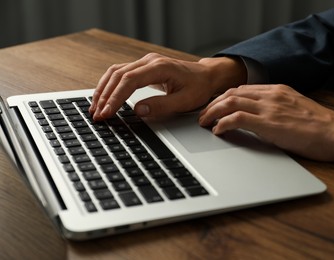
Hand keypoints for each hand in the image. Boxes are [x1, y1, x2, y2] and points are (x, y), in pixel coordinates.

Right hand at [89, 53, 246, 120]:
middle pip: (118, 75)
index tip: (106, 113)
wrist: (206, 76)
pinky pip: (121, 73)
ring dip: (104, 89)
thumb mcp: (184, 101)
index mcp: (159, 67)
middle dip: (105, 96)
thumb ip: (161, 106)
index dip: (115, 98)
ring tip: (95, 108)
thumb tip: (138, 111)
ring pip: (116, 72)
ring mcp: (145, 62)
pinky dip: (110, 85)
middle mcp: (149, 61)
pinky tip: (104, 96)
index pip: (129, 81)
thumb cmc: (198, 88)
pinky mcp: (144, 67)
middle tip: (97, 115)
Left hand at [199, 84, 333, 162]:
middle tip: (202, 116)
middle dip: (212, 104)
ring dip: (212, 113)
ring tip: (204, 123)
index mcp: (276, 90)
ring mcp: (269, 107)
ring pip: (229, 102)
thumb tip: (257, 119)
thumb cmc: (319, 126)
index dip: (222, 98)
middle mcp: (270, 94)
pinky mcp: (269, 122)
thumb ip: (275, 109)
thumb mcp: (294, 110)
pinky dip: (223, 123)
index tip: (213, 107)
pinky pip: (236, 118)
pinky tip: (218, 130)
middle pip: (230, 93)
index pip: (240, 89)